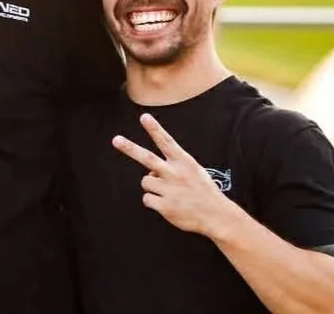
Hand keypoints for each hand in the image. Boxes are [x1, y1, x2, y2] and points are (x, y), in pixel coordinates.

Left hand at [112, 113, 235, 236]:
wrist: (217, 216)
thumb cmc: (203, 191)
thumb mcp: (194, 170)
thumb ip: (172, 166)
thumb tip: (151, 170)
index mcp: (184, 163)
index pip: (167, 142)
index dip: (155, 129)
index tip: (144, 117)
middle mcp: (175, 174)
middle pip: (147, 158)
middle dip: (130, 148)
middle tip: (116, 139)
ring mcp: (170, 190)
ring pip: (145, 181)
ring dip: (152, 186)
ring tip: (168, 192)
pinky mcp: (165, 206)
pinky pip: (147, 199)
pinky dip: (154, 202)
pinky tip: (168, 204)